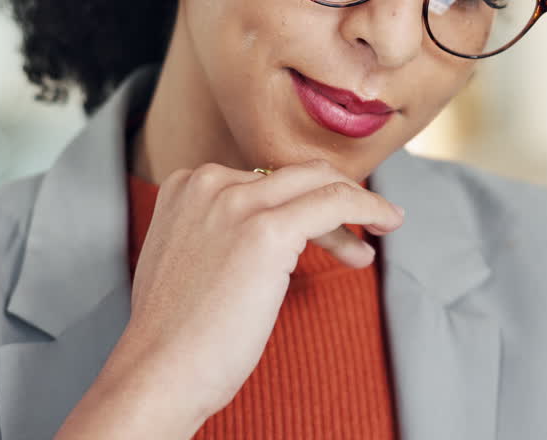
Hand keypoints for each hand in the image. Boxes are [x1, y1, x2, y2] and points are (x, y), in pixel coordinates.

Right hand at [55, 159, 404, 439]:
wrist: (158, 371)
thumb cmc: (178, 333)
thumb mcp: (190, 257)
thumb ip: (222, 230)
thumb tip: (274, 232)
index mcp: (187, 184)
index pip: (265, 178)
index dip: (302, 203)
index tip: (325, 232)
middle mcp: (209, 182)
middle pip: (296, 175)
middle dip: (336, 199)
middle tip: (362, 233)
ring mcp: (236, 203)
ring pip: (321, 183)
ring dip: (359, 205)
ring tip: (382, 231)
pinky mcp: (266, 230)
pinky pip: (336, 202)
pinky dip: (369, 207)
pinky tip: (388, 221)